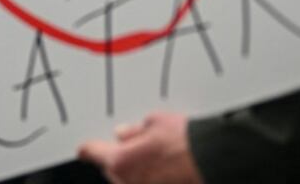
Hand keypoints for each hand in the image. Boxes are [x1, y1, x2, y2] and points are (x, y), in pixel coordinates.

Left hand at [78, 112, 202, 183]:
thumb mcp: (155, 122)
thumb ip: (134, 130)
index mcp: (120, 161)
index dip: (89, 149)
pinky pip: (147, 183)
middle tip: (136, 146)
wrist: (215, 161)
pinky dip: (151, 178)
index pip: (93, 153)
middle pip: (113, 170)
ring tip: (157, 157)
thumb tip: (123, 134)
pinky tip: (166, 168)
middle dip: (119, 159)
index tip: (83, 149)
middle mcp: (128, 182)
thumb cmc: (186, 142)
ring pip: (130, 180)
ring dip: (136, 171)